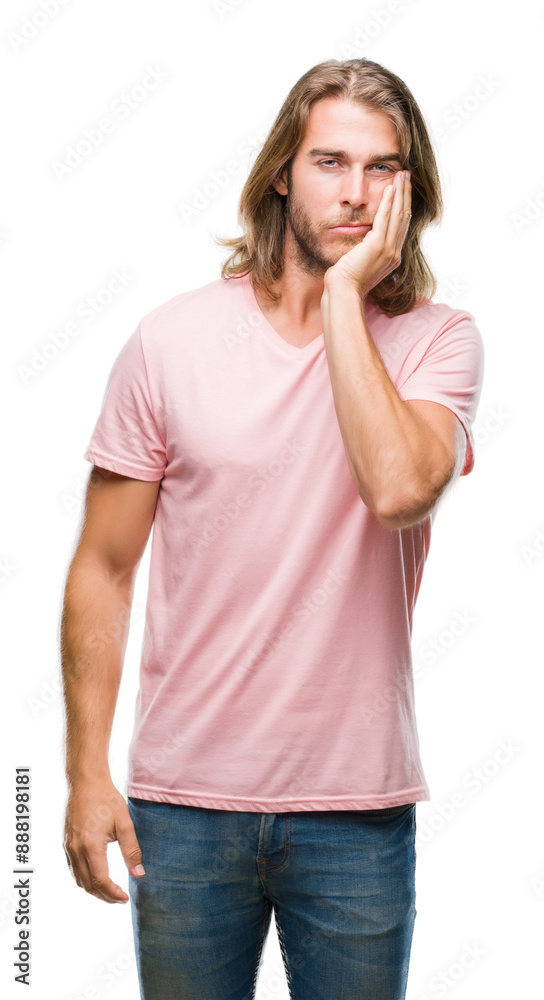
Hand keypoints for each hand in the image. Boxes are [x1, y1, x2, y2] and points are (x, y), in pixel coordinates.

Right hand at [63, 777, 144, 903]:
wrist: (86, 782)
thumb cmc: (106, 799)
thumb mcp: (124, 823)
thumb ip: (131, 850)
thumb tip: (139, 873)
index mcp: (91, 846)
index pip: (101, 881)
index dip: (113, 894)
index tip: (125, 898)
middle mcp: (76, 850)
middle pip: (88, 885)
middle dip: (104, 896)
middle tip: (120, 898)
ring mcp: (68, 847)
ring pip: (78, 879)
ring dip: (94, 890)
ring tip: (110, 890)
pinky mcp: (66, 843)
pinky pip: (74, 869)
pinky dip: (84, 879)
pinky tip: (96, 876)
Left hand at [323, 170, 411, 297]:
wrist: (343, 291)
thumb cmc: (347, 281)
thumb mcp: (361, 263)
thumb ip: (367, 251)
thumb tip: (364, 242)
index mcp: (392, 257)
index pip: (401, 225)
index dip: (404, 205)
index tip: (404, 189)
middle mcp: (394, 253)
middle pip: (404, 216)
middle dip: (406, 193)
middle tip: (407, 175)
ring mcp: (388, 250)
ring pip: (398, 214)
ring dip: (400, 192)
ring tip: (402, 174)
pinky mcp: (377, 246)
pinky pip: (385, 219)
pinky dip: (388, 202)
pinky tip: (390, 188)